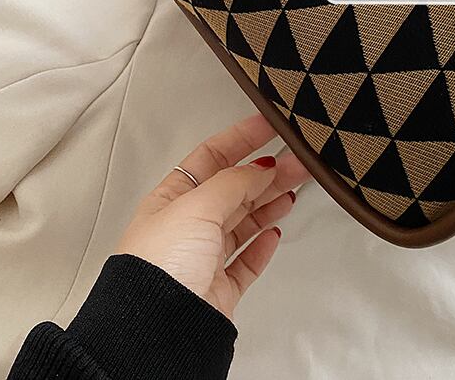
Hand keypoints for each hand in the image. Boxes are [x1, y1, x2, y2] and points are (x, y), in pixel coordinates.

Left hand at [115, 114, 310, 319]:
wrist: (157, 329)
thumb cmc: (158, 267)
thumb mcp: (196, 207)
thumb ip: (232, 183)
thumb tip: (259, 168)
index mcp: (171, 199)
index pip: (211, 157)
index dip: (241, 138)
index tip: (268, 124)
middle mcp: (186, 225)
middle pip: (233, 188)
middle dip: (266, 171)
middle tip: (296, 160)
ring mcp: (203, 257)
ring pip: (243, 221)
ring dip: (270, 203)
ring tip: (294, 187)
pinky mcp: (218, 289)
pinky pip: (245, 261)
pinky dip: (262, 245)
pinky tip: (273, 234)